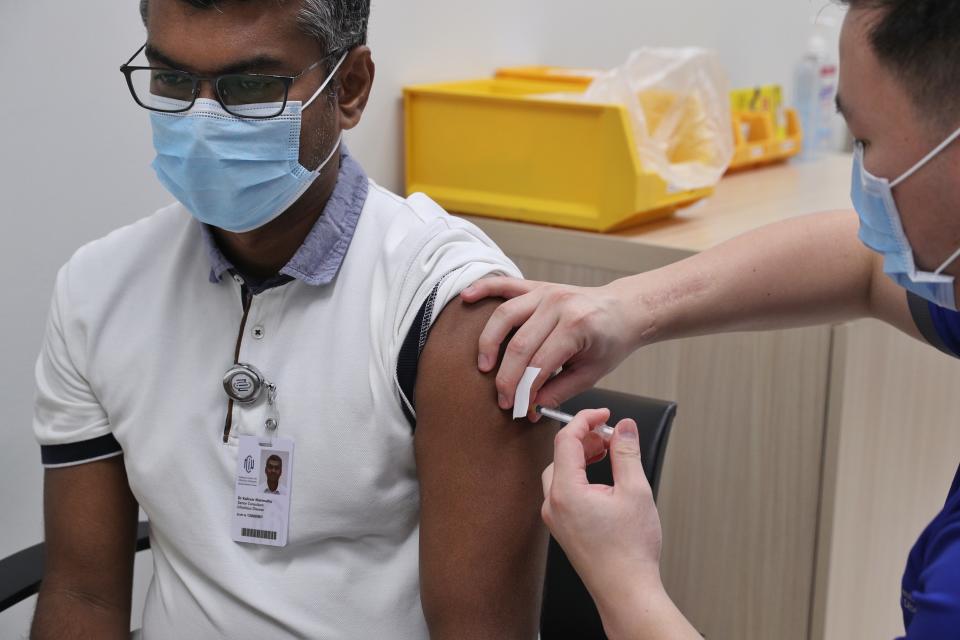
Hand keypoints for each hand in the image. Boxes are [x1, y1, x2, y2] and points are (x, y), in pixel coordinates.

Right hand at [460, 278, 639, 416]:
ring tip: (484, 366)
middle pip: (519, 344)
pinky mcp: (537, 287)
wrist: (623, 309)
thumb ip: (560, 390)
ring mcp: (546, 292)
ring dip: (489, 342)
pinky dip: (483, 288)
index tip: (517, 408)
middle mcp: (559, 305)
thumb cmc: (610, 341)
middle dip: (506, 376)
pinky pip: (505, 284)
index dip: (525, 389)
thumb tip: (532, 408)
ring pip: (505, 315)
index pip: (540, 363)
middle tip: (501, 398)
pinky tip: (466, 298)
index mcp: (577, 326)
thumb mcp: (592, 373)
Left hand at [540, 409, 663, 600]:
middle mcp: (553, 504)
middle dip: (585, 439)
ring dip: (582, 458)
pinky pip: (564, 491)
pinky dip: (580, 477)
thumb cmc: (630, 551)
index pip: (565, 440)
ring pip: (561, 473)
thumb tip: (624, 427)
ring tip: (609, 454)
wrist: (626, 591)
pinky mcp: (563, 528)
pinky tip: (602, 479)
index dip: (585, 420)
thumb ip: (626, 453)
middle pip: (560, 455)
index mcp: (566, 492)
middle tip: (611, 435)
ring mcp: (555, 519)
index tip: (604, 414)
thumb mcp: (635, 491)